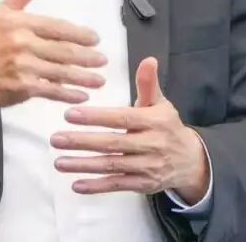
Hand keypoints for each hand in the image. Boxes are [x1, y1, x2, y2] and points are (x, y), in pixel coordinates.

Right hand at [0, 0, 107, 123]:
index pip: (57, 27)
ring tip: (100, 79)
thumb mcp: (0, 11)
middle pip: (63, 51)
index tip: (95, 39)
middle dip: (87, 57)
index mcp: (19, 23)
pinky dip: (68, 94)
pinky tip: (82, 95)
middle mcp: (22, 44)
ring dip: (84, 77)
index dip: (79, 34)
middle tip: (103, 60)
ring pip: (61, 72)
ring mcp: (22, 68)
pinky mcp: (21, 88)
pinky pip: (50, 91)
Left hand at [50, 57, 210, 203]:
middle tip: (56, 139)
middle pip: (113, 143)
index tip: (70, 115)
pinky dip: (97, 186)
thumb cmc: (167, 126)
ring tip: (59, 161)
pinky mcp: (143, 184)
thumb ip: (148, 84)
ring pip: (112, 166)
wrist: (190, 161)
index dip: (96, 117)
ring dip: (84, 165)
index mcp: (154, 121)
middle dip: (82, 142)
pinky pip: (117, 185)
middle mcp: (151, 144)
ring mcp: (147, 167)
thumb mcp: (160, 103)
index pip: (122, 118)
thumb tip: (148, 59)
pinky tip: (76, 184)